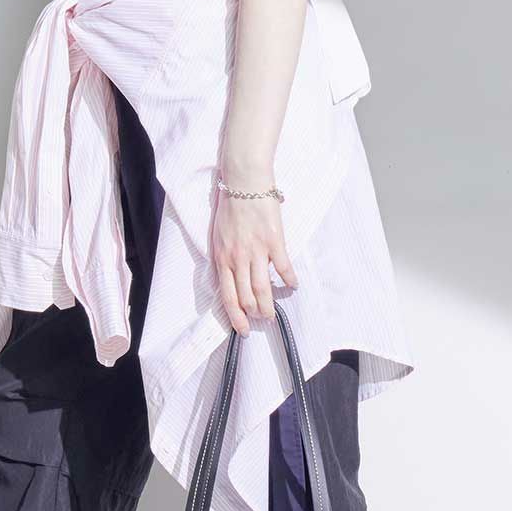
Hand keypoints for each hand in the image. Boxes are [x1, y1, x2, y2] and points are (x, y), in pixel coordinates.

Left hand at [212, 184, 297, 333]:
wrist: (243, 181)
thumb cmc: (230, 205)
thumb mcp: (218, 234)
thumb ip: (224, 256)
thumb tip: (230, 274)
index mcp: (222, 257)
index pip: (228, 296)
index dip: (236, 317)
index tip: (243, 329)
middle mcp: (238, 258)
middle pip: (247, 297)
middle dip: (256, 314)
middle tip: (263, 320)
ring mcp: (256, 251)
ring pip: (263, 289)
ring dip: (270, 305)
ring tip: (273, 313)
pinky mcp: (274, 241)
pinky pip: (283, 268)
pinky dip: (289, 280)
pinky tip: (293, 286)